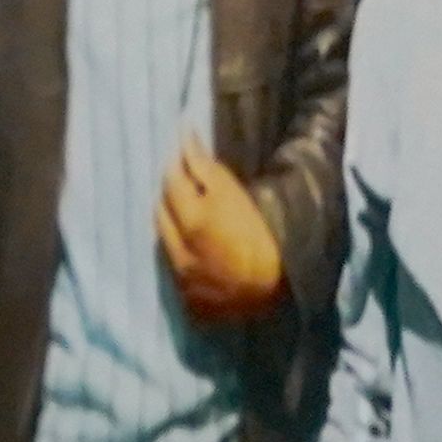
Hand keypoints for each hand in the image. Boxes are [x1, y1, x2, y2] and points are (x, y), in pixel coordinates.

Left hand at [157, 144, 287, 328]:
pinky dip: (182, 256)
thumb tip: (183, 138)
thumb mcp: (234, 192)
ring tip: (193, 217)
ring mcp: (182, 279)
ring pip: (165, 242)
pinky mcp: (190, 303)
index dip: (177, 165)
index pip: (170, 181)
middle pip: (161, 212)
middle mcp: (177, 251)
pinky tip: (200, 252)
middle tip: (188, 186)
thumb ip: (203, 166)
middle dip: (170, 195)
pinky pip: (176, 272)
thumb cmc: (261, 233)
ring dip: (173, 225)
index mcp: (189, 220)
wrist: (280, 286)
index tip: (186, 157)